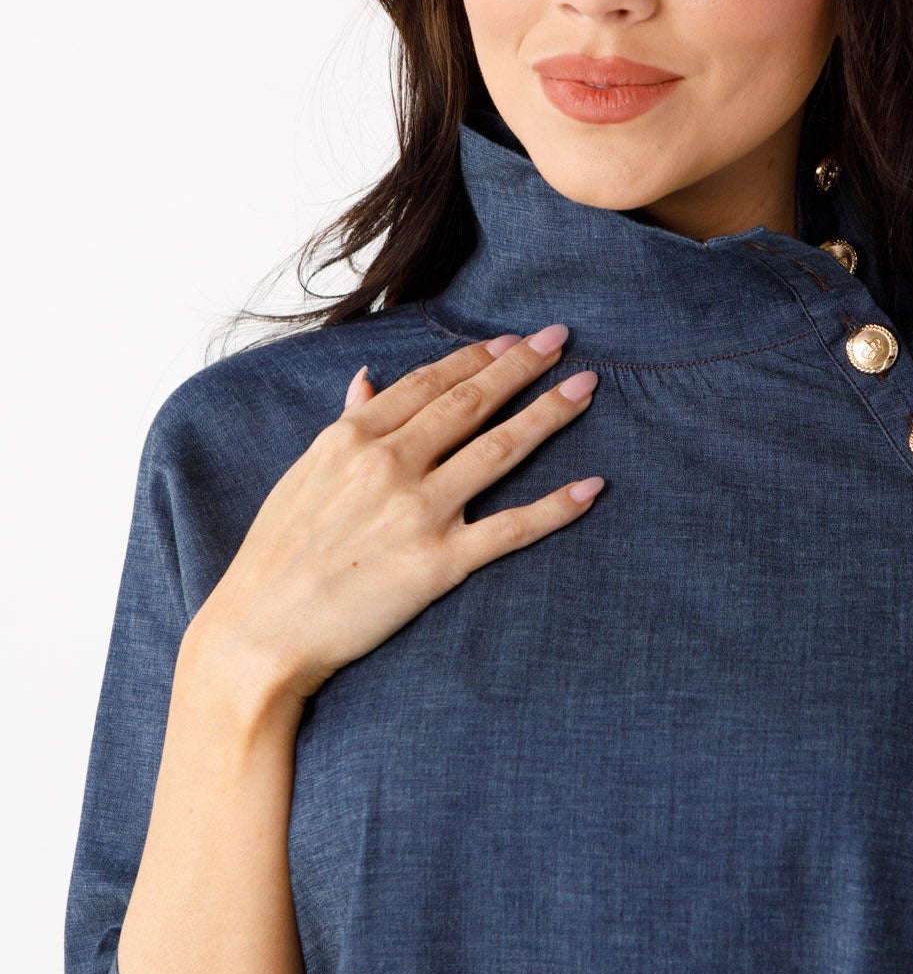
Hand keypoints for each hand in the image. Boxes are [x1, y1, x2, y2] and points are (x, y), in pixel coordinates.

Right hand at [182, 326, 602, 722]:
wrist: (259, 633)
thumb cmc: (275, 557)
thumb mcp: (301, 475)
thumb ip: (344, 424)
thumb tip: (367, 378)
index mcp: (352, 438)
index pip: (428, 383)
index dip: (476, 357)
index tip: (511, 340)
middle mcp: (389, 464)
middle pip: (472, 403)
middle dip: (523, 366)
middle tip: (561, 339)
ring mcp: (418, 512)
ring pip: (500, 449)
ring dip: (550, 414)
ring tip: (586, 388)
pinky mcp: (438, 563)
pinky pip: (511, 528)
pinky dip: (556, 507)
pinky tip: (592, 487)